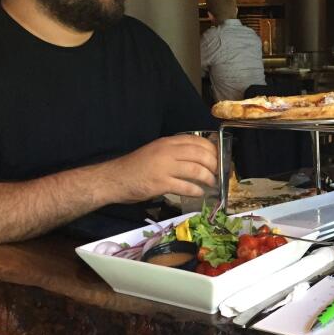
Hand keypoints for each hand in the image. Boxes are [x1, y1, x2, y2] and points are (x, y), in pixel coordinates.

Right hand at [103, 135, 218, 202]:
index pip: (198, 141)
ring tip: (211, 183)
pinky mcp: (161, 184)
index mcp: (167, 142)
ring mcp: (164, 167)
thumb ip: (175, 152)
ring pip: (197, 170)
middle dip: (214, 164)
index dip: (212, 150)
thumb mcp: (156, 151)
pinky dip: (196, 191)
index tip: (219, 158)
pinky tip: (199, 193)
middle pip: (201, 154)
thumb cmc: (136, 166)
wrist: (114, 178)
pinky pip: (186, 187)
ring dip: (208, 178)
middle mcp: (167, 152)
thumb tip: (199, 158)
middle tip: (218, 173)